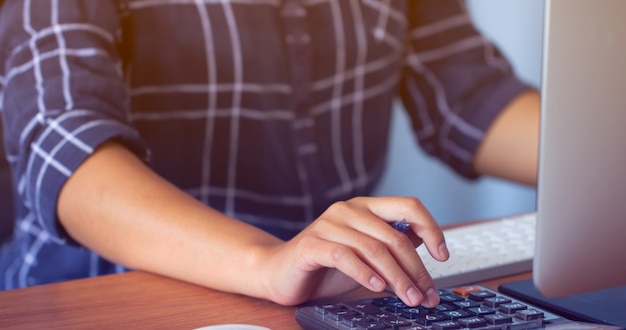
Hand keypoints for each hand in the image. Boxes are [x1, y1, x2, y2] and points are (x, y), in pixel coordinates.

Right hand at [257, 196, 448, 306]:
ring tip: (409, 299)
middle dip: (416, 270)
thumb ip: (393, 247)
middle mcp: (349, 210)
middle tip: (426, 295)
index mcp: (366, 207)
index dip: (431, 228)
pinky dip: (364, 273)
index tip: (442, 256)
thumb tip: (428, 248)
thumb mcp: (367, 256)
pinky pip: (345, 257)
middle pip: (395, 237)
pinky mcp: (312, 244)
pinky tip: (376, 287)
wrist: (280, 274)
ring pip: (374, 249)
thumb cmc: (326, 267)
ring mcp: (328, 224)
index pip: (408, 206)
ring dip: (397, 278)